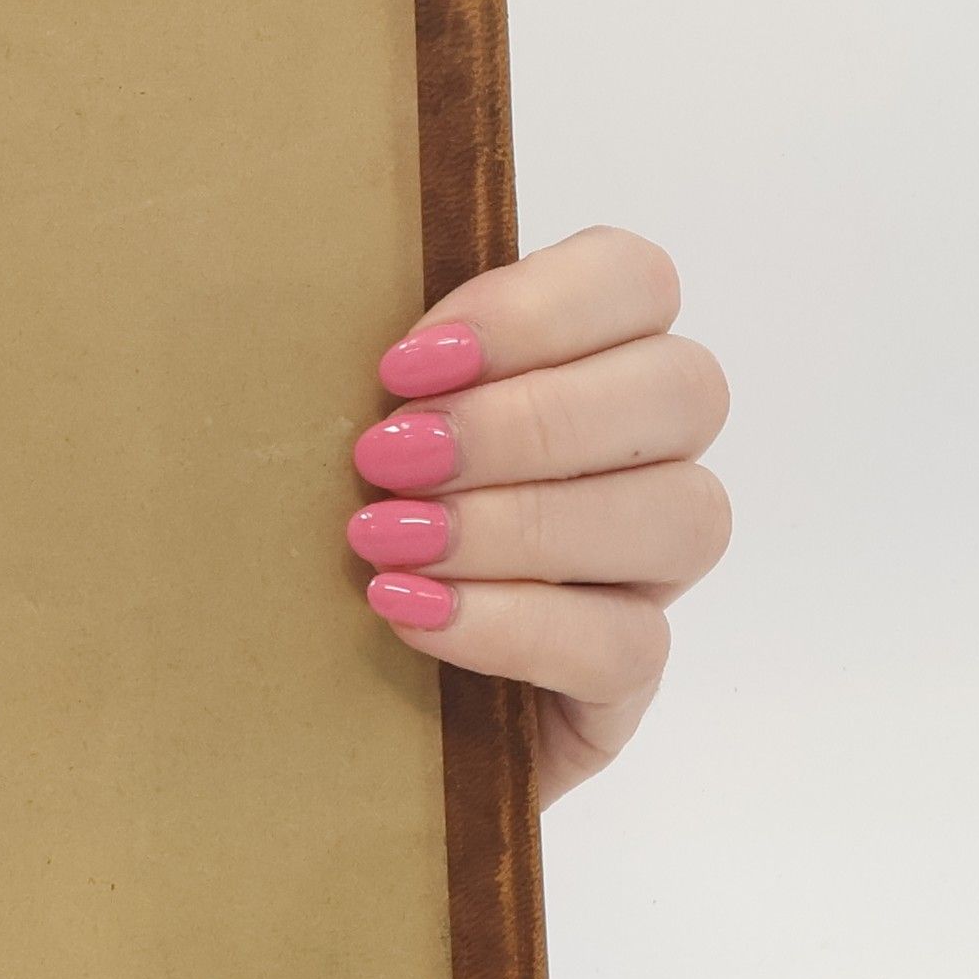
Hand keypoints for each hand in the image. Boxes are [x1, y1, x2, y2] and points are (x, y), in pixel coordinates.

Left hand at [348, 227, 729, 805]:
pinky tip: (409, 612)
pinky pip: (625, 645)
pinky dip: (509, 623)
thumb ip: (372, 367)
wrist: (304, 697)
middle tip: (388, 457)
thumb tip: (295, 288)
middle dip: (524, 421)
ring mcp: (644, 575)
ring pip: (681, 516)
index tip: (403, 363)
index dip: (535, 309)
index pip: (636, 281)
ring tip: (389, 539)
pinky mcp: (623, 682)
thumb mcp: (333, 430)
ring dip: (521, 522)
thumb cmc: (321, 532)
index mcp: (583, 365)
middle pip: (682, 391)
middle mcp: (643, 460)